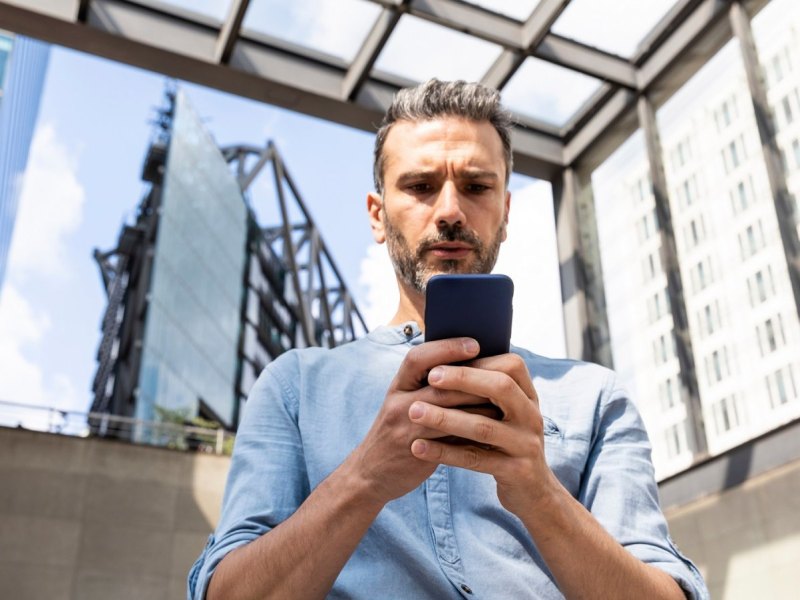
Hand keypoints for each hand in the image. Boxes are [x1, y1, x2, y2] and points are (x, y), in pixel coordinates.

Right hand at [346, 337, 490, 505]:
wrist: (371, 474)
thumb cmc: (396, 432)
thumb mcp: (404, 402)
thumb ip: (429, 386)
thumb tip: (471, 365)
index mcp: (398, 385)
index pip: (418, 357)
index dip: (446, 348)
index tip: (475, 343)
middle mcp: (398, 403)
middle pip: (440, 383)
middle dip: (474, 376)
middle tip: (504, 372)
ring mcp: (406, 428)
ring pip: (449, 410)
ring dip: (480, 403)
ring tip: (507, 397)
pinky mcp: (417, 451)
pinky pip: (451, 438)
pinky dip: (474, 430)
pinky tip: (494, 427)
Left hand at [406, 353, 558, 515]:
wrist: (533, 494)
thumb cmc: (506, 445)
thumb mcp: (506, 415)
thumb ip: (486, 391)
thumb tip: (448, 356)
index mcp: (528, 396)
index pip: (510, 365)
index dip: (478, 360)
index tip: (444, 359)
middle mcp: (532, 416)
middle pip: (500, 387)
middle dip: (463, 378)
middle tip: (430, 377)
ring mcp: (526, 444)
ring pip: (483, 426)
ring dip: (445, 417)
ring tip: (414, 412)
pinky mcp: (516, 472)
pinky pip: (475, 459)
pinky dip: (444, 452)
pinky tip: (418, 448)